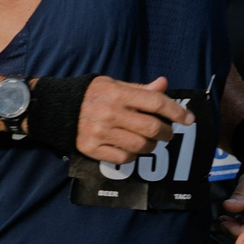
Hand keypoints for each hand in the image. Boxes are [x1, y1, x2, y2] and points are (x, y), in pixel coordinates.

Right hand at [76, 76, 191, 163]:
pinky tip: (132, 149)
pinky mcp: (91, 148)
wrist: (54, 108)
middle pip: (152, 128)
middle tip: (167, 133)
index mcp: (118, 94)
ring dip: (151, 145)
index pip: (156, 102)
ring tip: (150, 141)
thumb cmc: (90, 94)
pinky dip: (133, 156)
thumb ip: (139, 88)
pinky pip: (123, 158)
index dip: (177, 111)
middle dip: (167, 133)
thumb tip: (163, 85)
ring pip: (140, 146)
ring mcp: (100, 132)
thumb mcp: (114, 84)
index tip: (189, 119)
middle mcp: (110, 113)